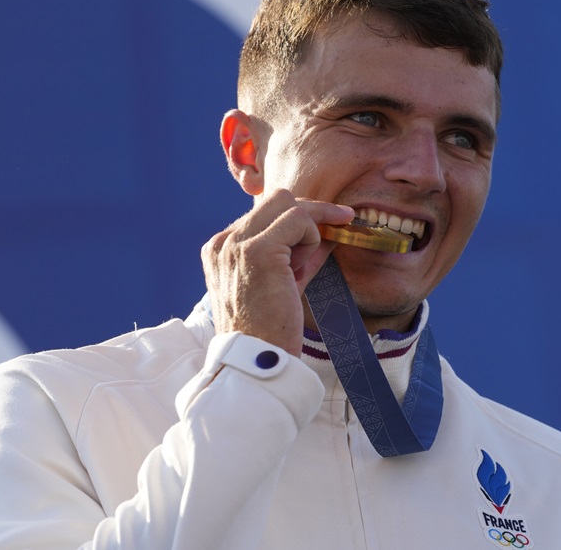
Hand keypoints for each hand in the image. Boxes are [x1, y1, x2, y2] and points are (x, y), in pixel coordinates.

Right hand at [201, 189, 352, 355]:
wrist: (259, 361)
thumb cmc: (273, 328)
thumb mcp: (285, 281)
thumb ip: (302, 253)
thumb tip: (332, 227)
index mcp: (221, 249)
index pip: (264, 213)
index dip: (298, 221)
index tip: (328, 228)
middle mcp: (223, 242)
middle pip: (275, 198)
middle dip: (311, 213)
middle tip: (339, 227)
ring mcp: (236, 244)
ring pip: (287, 202)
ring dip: (308, 230)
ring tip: (303, 268)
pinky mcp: (257, 250)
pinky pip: (298, 220)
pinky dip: (311, 239)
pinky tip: (302, 270)